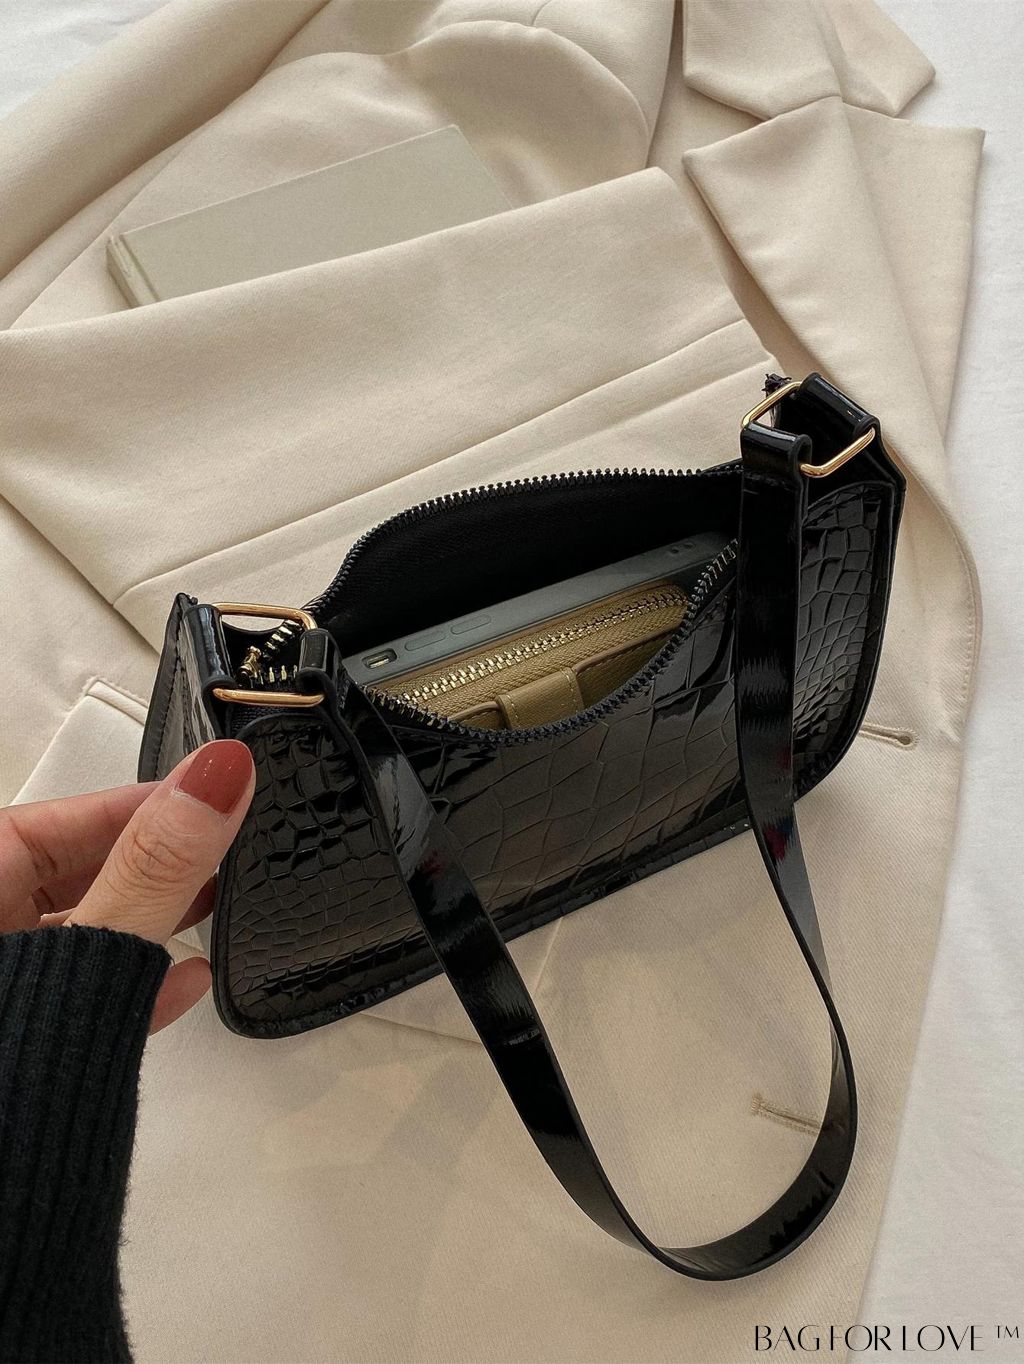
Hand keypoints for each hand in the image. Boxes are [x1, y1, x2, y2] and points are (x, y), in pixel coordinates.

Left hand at [0, 740, 254, 1030]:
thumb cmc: (6, 1069)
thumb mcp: (88, 949)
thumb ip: (156, 869)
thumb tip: (219, 776)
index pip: (68, 818)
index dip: (147, 804)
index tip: (213, 793)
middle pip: (80, 873)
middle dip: (158, 863)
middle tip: (225, 849)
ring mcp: (7, 979)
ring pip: (85, 932)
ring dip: (150, 923)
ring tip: (215, 906)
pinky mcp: (24, 1037)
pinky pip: (78, 994)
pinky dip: (128, 983)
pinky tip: (183, 982)